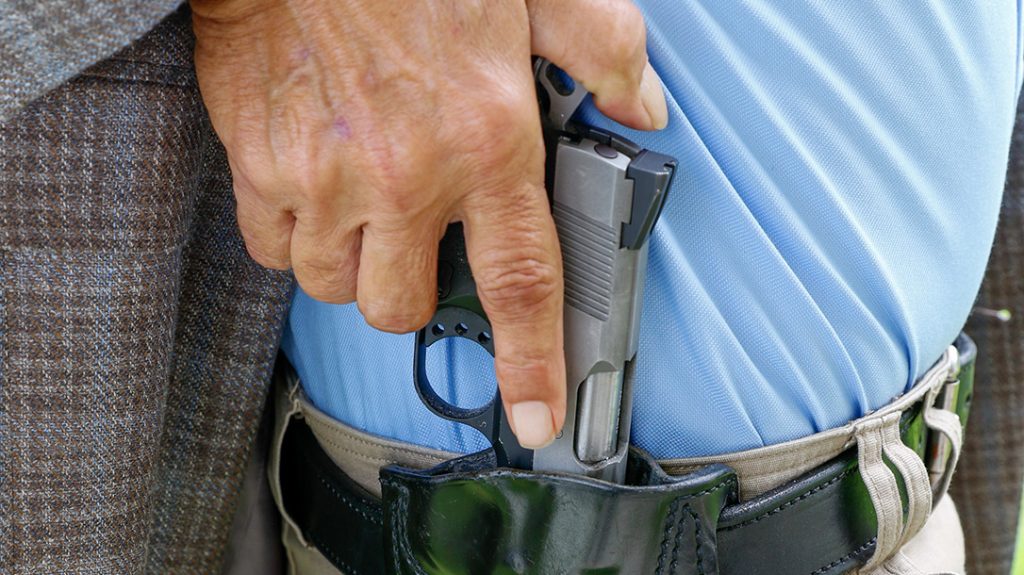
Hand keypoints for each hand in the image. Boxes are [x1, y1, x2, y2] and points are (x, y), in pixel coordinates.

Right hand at [190, 0, 666, 448]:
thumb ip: (602, 47)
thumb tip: (642, 104)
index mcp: (487, 141)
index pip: (521, 283)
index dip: (532, 362)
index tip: (533, 413)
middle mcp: (406, 177)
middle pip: (404, 308)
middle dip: (414, 295)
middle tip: (418, 245)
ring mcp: (326, 179)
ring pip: (334, 287)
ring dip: (353, 266)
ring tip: (363, 208)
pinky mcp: (260, 164)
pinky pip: (273, 247)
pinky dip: (293, 237)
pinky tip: (312, 192)